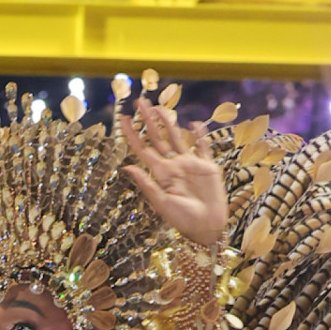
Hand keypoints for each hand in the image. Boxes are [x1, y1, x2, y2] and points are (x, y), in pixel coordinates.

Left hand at [120, 99, 227, 247]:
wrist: (208, 227)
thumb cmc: (183, 220)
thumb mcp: (161, 203)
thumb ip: (146, 184)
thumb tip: (126, 167)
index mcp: (161, 174)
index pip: (143, 149)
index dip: (132, 134)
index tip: (122, 119)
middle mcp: (174, 166)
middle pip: (158, 138)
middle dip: (148, 120)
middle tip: (139, 102)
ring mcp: (191, 164)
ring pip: (176, 138)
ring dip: (168, 122)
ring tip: (159, 106)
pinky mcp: (208, 167)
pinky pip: (203, 147)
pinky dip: (199, 135)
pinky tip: (193, 123)